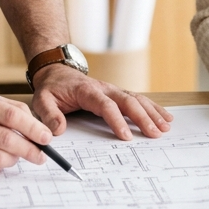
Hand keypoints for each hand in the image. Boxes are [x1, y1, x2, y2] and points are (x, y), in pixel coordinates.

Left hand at [30, 63, 172, 139]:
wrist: (56, 71)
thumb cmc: (51, 88)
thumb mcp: (42, 100)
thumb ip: (49, 114)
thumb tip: (58, 130)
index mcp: (87, 91)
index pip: (106, 105)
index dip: (117, 120)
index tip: (126, 136)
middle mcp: (104, 88)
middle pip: (127, 101)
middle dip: (143, 117)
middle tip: (154, 134)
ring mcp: (113, 90)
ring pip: (136, 99)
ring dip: (152, 112)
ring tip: (166, 127)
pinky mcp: (117, 93)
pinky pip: (138, 99)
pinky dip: (152, 107)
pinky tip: (165, 116)